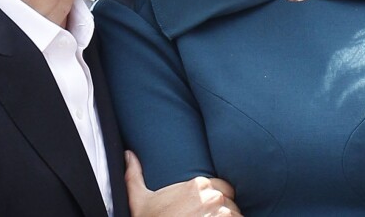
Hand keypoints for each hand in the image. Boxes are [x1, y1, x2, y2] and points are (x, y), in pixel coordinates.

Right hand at [125, 150, 242, 216]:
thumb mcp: (139, 199)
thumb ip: (135, 175)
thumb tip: (128, 154)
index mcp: (197, 184)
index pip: (223, 187)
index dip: (217, 200)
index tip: (208, 210)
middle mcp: (212, 197)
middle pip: (230, 202)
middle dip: (223, 212)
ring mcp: (221, 215)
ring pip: (236, 216)